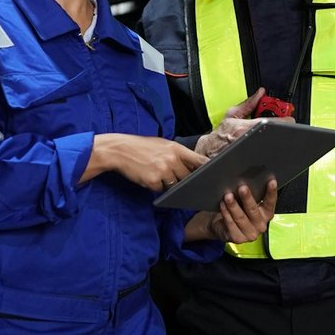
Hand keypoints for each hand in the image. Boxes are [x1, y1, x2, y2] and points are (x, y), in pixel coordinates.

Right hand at [88, 133, 205, 190]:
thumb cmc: (142, 146)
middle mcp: (172, 159)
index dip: (207, 169)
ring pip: (174, 185)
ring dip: (168, 183)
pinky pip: (160, 189)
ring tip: (156, 172)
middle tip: (176, 178)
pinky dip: (155, 186)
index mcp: (176, 148)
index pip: (199, 161)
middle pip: (188, 177)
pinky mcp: (153, 181)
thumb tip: (193, 164)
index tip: (214, 175)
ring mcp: (163, 171)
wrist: (120, 150)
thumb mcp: (162, 144)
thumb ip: (177, 153)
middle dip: (185, 180)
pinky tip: (147, 176)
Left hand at [186, 179, 278, 243]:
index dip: (271, 192)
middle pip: (253, 210)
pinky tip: (222, 205)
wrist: (224, 227)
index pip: (271, 203)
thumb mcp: (246, 202)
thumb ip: (252, 194)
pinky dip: (226, 214)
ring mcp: (250, 234)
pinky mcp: (238, 239)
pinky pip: (231, 224)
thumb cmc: (238, 211)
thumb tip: (248, 176)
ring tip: (228, 196)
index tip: (271, 181)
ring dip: (233, 206)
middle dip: (247, 198)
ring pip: (240, 218)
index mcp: (266, 215)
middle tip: (242, 187)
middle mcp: (261, 226)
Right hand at [194, 88, 293, 156]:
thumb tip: (260, 93)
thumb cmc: (219, 135)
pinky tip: (270, 149)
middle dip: (282, 131)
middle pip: (273, 136)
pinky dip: (271, 154)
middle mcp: (247, 141)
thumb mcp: (232, 114)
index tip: (290, 119)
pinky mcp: (249, 164)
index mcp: (244, 128)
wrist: (208, 152)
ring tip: (278, 138)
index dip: (284, 121)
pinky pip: (265, 159)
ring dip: (277, 142)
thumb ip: (248, 104)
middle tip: (287, 128)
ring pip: (271, 149)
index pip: (270, 123)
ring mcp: (249, 154)